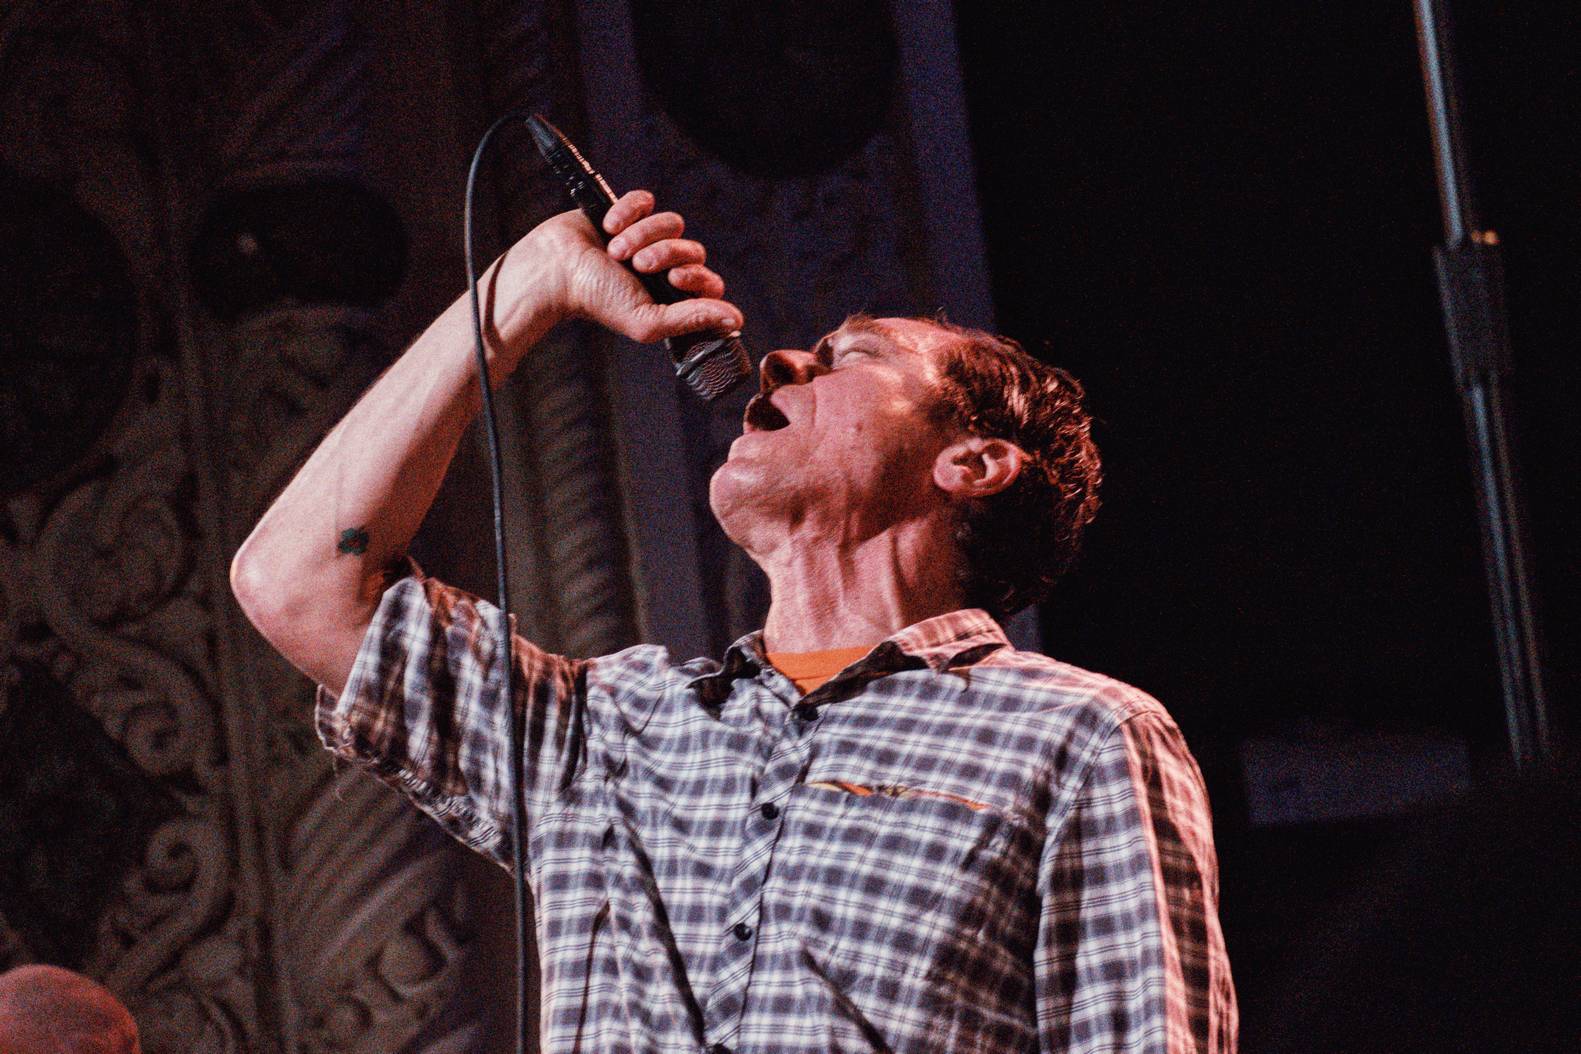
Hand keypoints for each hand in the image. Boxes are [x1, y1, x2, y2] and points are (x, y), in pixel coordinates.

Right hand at [508, 190, 743, 345]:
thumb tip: (736, 320)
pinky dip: (629, 212)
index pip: (708, 280)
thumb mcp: (648, 320)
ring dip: (643, 235)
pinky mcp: (628, 212)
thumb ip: (692, 319)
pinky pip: (647, 201)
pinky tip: (609, 226)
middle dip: (665, 254)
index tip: (674, 279)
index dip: (697, 276)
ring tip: (616, 250)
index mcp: (671, 294)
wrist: (556, 270)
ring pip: (672, 223)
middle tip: (638, 266)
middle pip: (693, 248)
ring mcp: (646, 238)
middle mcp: (663, 266)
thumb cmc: (597, 300)